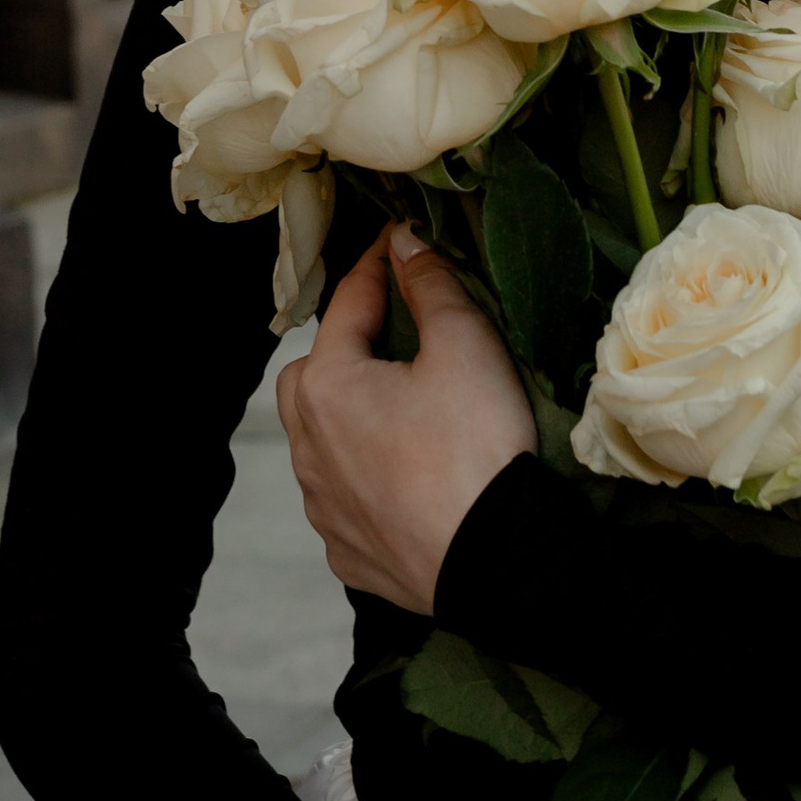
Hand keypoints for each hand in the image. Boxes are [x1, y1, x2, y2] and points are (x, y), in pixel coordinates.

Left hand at [277, 226, 533, 612]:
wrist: (493, 560)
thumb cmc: (474, 444)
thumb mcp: (464, 346)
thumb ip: (429, 285)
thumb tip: (403, 241)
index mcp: (327, 385)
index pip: (347, 304)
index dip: (376, 266)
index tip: (397, 241)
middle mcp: (307, 446)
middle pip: (312, 374)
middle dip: (344, 347)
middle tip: (392, 338)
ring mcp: (321, 506)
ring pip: (319, 441)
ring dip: (347, 418)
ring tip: (397, 411)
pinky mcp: (344, 552)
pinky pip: (342, 501)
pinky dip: (362, 481)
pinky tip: (401, 481)